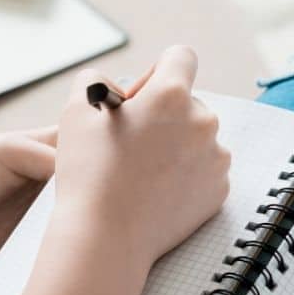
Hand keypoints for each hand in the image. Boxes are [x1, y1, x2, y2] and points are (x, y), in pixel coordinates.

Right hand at [53, 45, 230, 268]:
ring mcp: (215, 158)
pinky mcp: (218, 190)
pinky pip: (203, 169)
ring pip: (196, 137)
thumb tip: (115, 88)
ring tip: (140, 172)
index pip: (180, 56)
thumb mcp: (75, 110)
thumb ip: (93, 79)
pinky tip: (154, 191)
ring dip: (174, 145)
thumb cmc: (88, 173)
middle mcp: (203, 121)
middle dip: (163, 114)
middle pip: (187, 101)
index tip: (137, 100)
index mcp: (172, 95)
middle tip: (130, 143)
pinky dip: (183, 175)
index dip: (155, 73)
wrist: (106, 238)